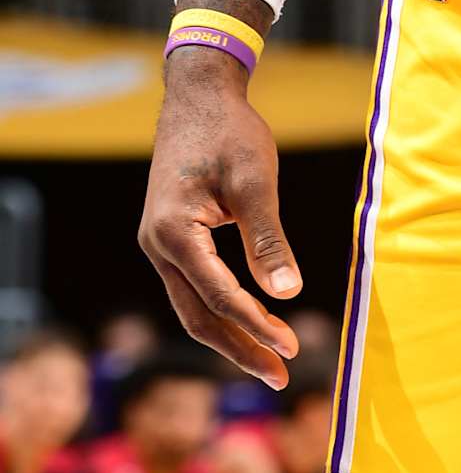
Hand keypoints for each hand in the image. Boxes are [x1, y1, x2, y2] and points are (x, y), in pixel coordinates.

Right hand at [139, 47, 300, 387]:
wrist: (198, 97)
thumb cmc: (230, 132)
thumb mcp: (255, 182)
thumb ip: (269, 240)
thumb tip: (289, 293)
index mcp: (173, 232)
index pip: (219, 295)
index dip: (257, 325)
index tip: (293, 348)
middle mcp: (156, 245)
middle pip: (197, 316)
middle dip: (240, 348)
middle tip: (282, 375)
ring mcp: (158, 245)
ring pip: (191, 307)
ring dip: (230, 336)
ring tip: (271, 361)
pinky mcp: (169, 240)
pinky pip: (192, 288)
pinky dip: (220, 311)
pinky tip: (250, 324)